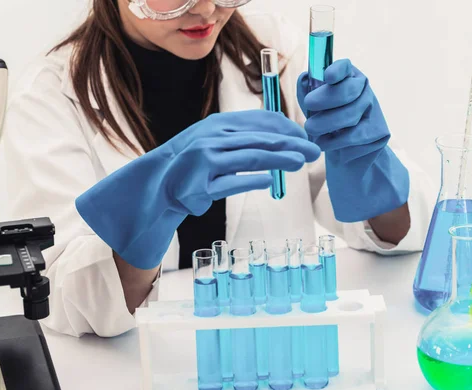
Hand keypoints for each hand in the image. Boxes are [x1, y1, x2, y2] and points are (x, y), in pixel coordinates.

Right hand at [75, 110, 320, 268]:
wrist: (157, 186)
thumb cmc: (192, 165)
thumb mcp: (217, 143)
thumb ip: (245, 139)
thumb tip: (282, 137)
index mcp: (219, 124)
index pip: (260, 121)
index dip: (287, 129)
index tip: (305, 139)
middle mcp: (213, 137)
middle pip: (260, 139)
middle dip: (291, 144)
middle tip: (314, 151)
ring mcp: (205, 159)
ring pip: (250, 157)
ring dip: (278, 159)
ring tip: (300, 163)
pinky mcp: (200, 184)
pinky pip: (231, 182)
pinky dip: (252, 181)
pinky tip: (270, 182)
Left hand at [296, 59, 408, 222]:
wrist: (356, 164)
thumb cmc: (332, 132)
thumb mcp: (320, 112)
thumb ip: (311, 94)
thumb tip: (302, 80)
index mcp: (353, 82)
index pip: (346, 69)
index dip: (335, 70)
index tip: (323, 75)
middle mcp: (367, 95)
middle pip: (344, 93)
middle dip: (321, 104)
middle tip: (308, 115)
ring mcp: (375, 116)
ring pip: (347, 117)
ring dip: (324, 127)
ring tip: (314, 134)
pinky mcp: (377, 138)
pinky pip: (351, 139)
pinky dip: (334, 144)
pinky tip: (329, 148)